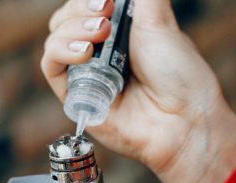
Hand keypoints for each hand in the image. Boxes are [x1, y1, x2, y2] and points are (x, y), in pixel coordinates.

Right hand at [42, 0, 235, 182]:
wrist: (184, 118)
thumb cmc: (179, 74)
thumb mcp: (160, 20)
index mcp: (120, 31)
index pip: (85, 6)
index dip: (87, 0)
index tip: (106, 0)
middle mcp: (101, 52)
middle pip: (65, 19)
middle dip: (78, 10)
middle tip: (105, 16)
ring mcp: (88, 74)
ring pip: (55, 39)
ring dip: (71, 28)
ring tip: (100, 32)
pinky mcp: (77, 98)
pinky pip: (51, 67)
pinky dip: (60, 51)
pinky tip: (84, 51)